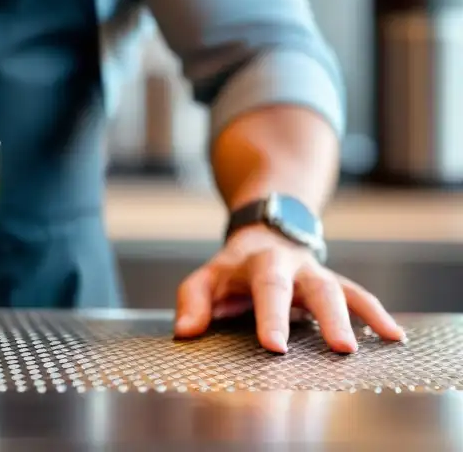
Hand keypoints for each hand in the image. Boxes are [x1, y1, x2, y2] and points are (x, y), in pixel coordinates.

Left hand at [173, 225, 405, 353]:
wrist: (264, 231)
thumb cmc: (232, 268)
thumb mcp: (206, 277)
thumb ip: (193, 302)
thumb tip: (186, 331)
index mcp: (260, 263)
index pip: (268, 288)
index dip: (272, 317)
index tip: (274, 346)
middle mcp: (294, 266)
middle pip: (316, 287)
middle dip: (328, 317)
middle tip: (339, 348)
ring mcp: (317, 273)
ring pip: (341, 290)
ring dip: (356, 317)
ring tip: (365, 348)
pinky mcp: (334, 283)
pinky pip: (360, 295)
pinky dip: (376, 314)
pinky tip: (394, 336)